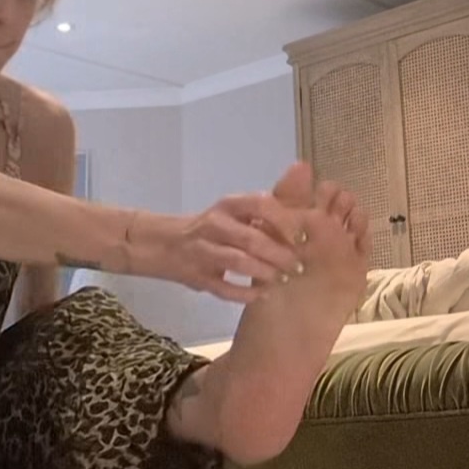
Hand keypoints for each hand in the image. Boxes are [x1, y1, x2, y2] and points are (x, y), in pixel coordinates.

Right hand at [132, 194, 311, 302]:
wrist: (164, 244)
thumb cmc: (214, 227)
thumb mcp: (237, 210)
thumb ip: (271, 202)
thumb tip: (304, 173)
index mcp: (229, 205)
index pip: (260, 204)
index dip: (285, 221)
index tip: (302, 237)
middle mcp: (215, 224)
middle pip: (251, 238)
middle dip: (280, 254)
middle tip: (298, 266)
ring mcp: (203, 251)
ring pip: (238, 262)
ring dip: (265, 273)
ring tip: (281, 279)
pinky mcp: (197, 277)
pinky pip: (224, 288)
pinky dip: (245, 294)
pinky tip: (261, 296)